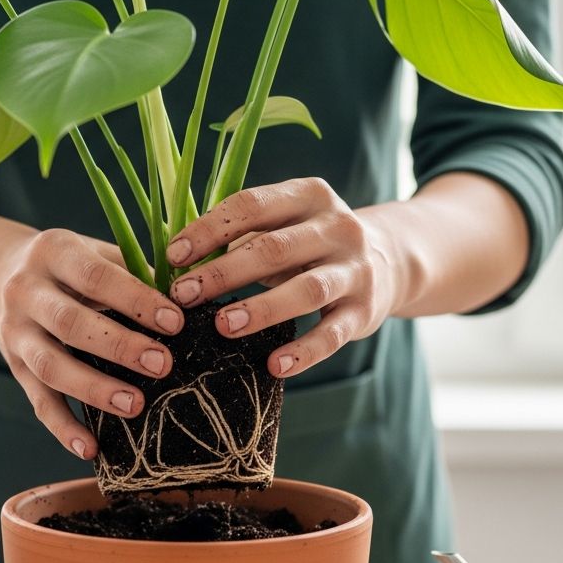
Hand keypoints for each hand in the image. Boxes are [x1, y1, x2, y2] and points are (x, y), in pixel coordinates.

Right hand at [0, 228, 183, 458]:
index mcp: (53, 252)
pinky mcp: (15, 369)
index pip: (95, 276)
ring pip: (51, 367)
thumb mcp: (94, 252)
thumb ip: (135, 272)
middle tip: (162, 365)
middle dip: (119, 346)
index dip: (136, 300)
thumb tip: (190, 297)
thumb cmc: (69, 267)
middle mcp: (26, 292)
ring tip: (135, 405)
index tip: (175, 322)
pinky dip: (63, 429)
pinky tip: (91, 449)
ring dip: (94, 389)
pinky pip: (38, 403)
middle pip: (70, 324)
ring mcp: (16, 334)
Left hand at [166, 177, 398, 378]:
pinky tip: (274, 366)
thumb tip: (175, 260)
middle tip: (183, 295)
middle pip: (274, 248)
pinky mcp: (365, 311)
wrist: (389, 262)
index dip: (209, 230)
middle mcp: (337, 228)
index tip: (172, 256)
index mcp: (309, 196)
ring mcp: (355, 270)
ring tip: (224, 325)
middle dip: (225, 272)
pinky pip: (332, 334)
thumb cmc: (311, 245)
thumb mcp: (285, 225)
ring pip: (307, 290)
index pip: (252, 205)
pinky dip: (303, 352)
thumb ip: (242, 235)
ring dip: (263, 308)